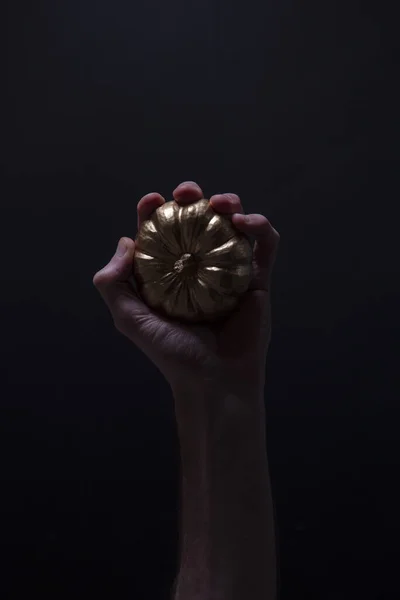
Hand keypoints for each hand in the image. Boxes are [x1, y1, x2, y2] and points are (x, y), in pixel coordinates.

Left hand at [93, 181, 279, 390]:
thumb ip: (113, 283)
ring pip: (233, 225)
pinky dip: (260, 226)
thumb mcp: (129, 318)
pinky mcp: (257, 280)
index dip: (155, 211)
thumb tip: (126, 242)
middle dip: (192, 198)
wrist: (213, 381)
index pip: (163, 232)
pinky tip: (245, 223)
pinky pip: (265, 245)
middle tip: (187, 193)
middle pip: (198, 221)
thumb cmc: (171, 353)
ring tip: (221, 203)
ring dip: (228, 204)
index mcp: (170, 274)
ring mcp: (230, 272)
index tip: (152, 200)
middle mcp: (199, 268)